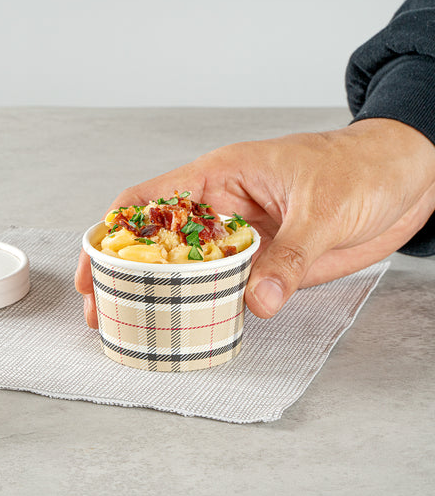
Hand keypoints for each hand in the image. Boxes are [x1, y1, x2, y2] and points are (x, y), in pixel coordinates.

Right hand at [75, 118, 434, 326]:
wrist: (406, 176)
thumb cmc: (362, 168)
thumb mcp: (323, 209)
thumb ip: (289, 257)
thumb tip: (257, 302)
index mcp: (221, 177)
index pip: (149, 202)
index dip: (112, 233)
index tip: (93, 268)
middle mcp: (221, 208)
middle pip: (158, 242)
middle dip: (126, 275)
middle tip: (104, 313)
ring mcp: (240, 237)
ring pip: (188, 269)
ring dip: (162, 296)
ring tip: (135, 328)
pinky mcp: (264, 261)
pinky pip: (224, 286)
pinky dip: (205, 305)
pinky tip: (190, 326)